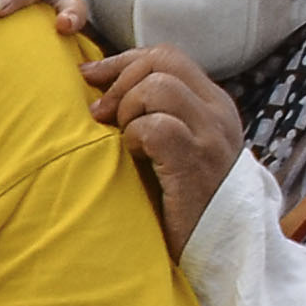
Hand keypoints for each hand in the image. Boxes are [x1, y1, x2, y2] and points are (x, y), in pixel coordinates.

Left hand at [86, 45, 248, 252]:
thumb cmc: (180, 203)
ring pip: (159, 86)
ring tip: (123, 139)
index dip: (122, 61)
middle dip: (120, 82)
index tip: (88, 76)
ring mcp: (211, 136)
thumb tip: (99, 96)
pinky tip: (133, 157)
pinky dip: (135, 137)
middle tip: (101, 118)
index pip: (167, 56)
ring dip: (127, 109)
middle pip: (163, 61)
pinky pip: (158, 127)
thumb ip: (153, 119)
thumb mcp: (171, 151)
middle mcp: (216, 112)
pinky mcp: (196, 163)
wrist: (217, 250)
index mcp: (210, 105)